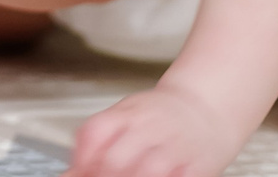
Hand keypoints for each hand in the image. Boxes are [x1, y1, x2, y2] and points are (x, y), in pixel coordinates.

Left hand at [68, 85, 238, 176]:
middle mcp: (152, 127)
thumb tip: (69, 175)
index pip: (95, 133)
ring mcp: (175, 147)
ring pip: (148, 172)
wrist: (208, 107)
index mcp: (130, 113)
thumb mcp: (126, 117)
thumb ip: (96, 144)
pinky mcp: (198, 167)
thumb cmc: (163, 117)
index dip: (81, 161)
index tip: (79, 173)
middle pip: (116, 160)